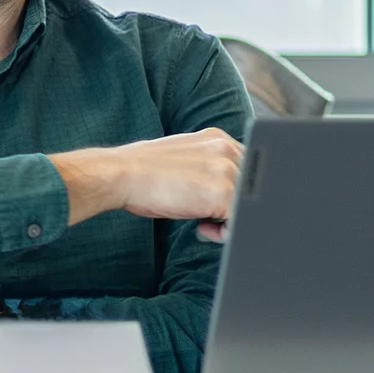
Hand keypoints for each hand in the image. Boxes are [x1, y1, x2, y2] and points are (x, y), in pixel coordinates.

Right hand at [50, 128, 242, 239]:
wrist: (121, 175)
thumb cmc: (142, 174)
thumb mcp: (182, 160)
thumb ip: (208, 168)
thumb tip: (222, 194)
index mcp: (217, 139)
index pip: (246, 168)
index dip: (234, 192)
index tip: (216, 205)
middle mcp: (226, 149)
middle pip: (252, 187)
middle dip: (233, 207)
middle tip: (208, 218)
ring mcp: (227, 170)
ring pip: (248, 205)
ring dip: (228, 221)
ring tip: (203, 223)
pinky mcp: (223, 193)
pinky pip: (240, 221)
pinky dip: (224, 233)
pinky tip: (200, 228)